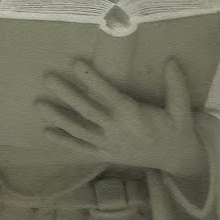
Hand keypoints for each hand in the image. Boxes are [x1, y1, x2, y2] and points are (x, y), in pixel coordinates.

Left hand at [36, 59, 207, 179]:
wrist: (176, 159)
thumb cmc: (176, 129)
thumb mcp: (181, 109)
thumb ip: (176, 84)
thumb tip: (171, 59)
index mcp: (134, 116)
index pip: (108, 94)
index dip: (92, 79)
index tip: (76, 64)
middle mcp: (117, 130)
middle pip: (87, 110)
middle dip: (67, 94)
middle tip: (47, 78)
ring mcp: (108, 144)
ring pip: (79, 130)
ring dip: (58, 118)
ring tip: (38, 105)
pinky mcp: (105, 155)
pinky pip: (81, 149)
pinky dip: (64, 142)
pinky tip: (46, 132)